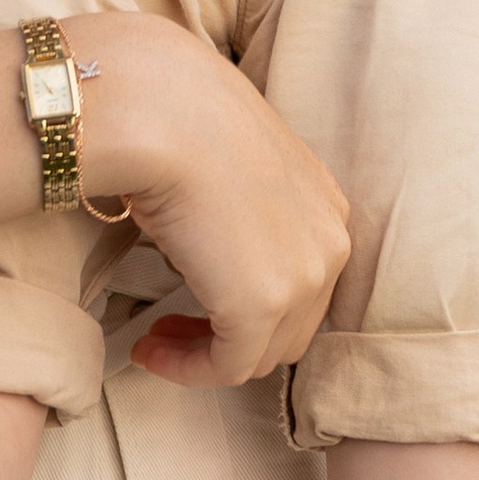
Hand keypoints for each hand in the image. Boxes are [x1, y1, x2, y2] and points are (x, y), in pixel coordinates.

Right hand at [67, 13, 352, 387]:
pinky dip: (187, 370)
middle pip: (287, 325)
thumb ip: (237, 200)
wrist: (161, 110)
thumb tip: (203, 229)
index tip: (193, 298)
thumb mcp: (228, 158)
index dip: (248, 301)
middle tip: (169, 326)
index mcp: (326, 204)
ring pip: (259, 351)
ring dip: (204, 353)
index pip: (300, 283)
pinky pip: (226, 368)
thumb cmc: (177, 113)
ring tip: (155, 340)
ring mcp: (303, 278)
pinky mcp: (260, 308)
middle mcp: (330, 243)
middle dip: (229, 334)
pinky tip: (148, 350)